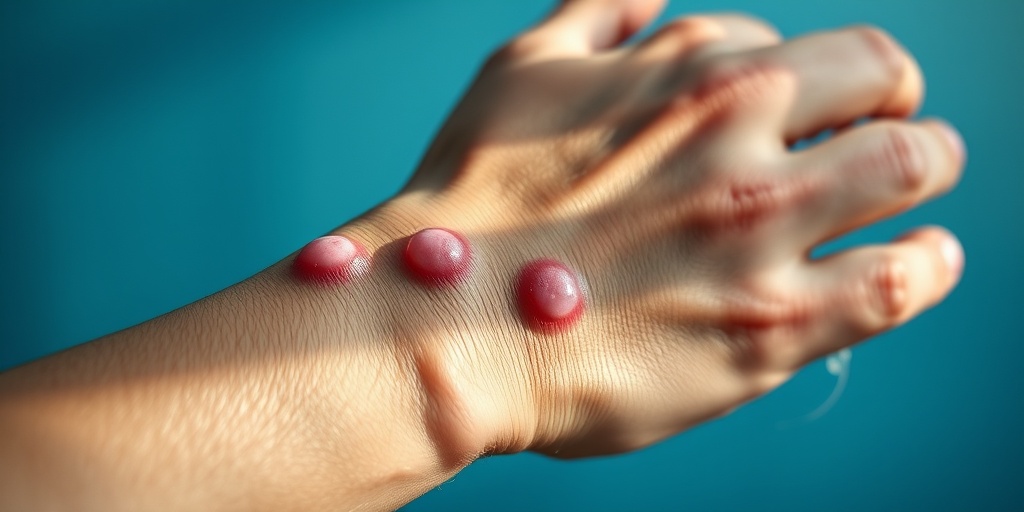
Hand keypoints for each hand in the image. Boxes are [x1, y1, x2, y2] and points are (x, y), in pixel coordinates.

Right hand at [362, 0, 963, 459]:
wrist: (441, 323)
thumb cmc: (472, 201)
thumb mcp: (520, 71)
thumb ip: (595, 17)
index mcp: (685, 68)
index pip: (796, 48)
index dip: (807, 86)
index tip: (801, 118)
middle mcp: (736, 131)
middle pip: (885, 81)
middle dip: (894, 104)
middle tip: (886, 134)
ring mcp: (762, 226)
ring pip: (912, 166)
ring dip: (924, 169)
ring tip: (915, 195)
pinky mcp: (774, 324)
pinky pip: (901, 279)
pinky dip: (926, 263)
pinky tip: (917, 260)